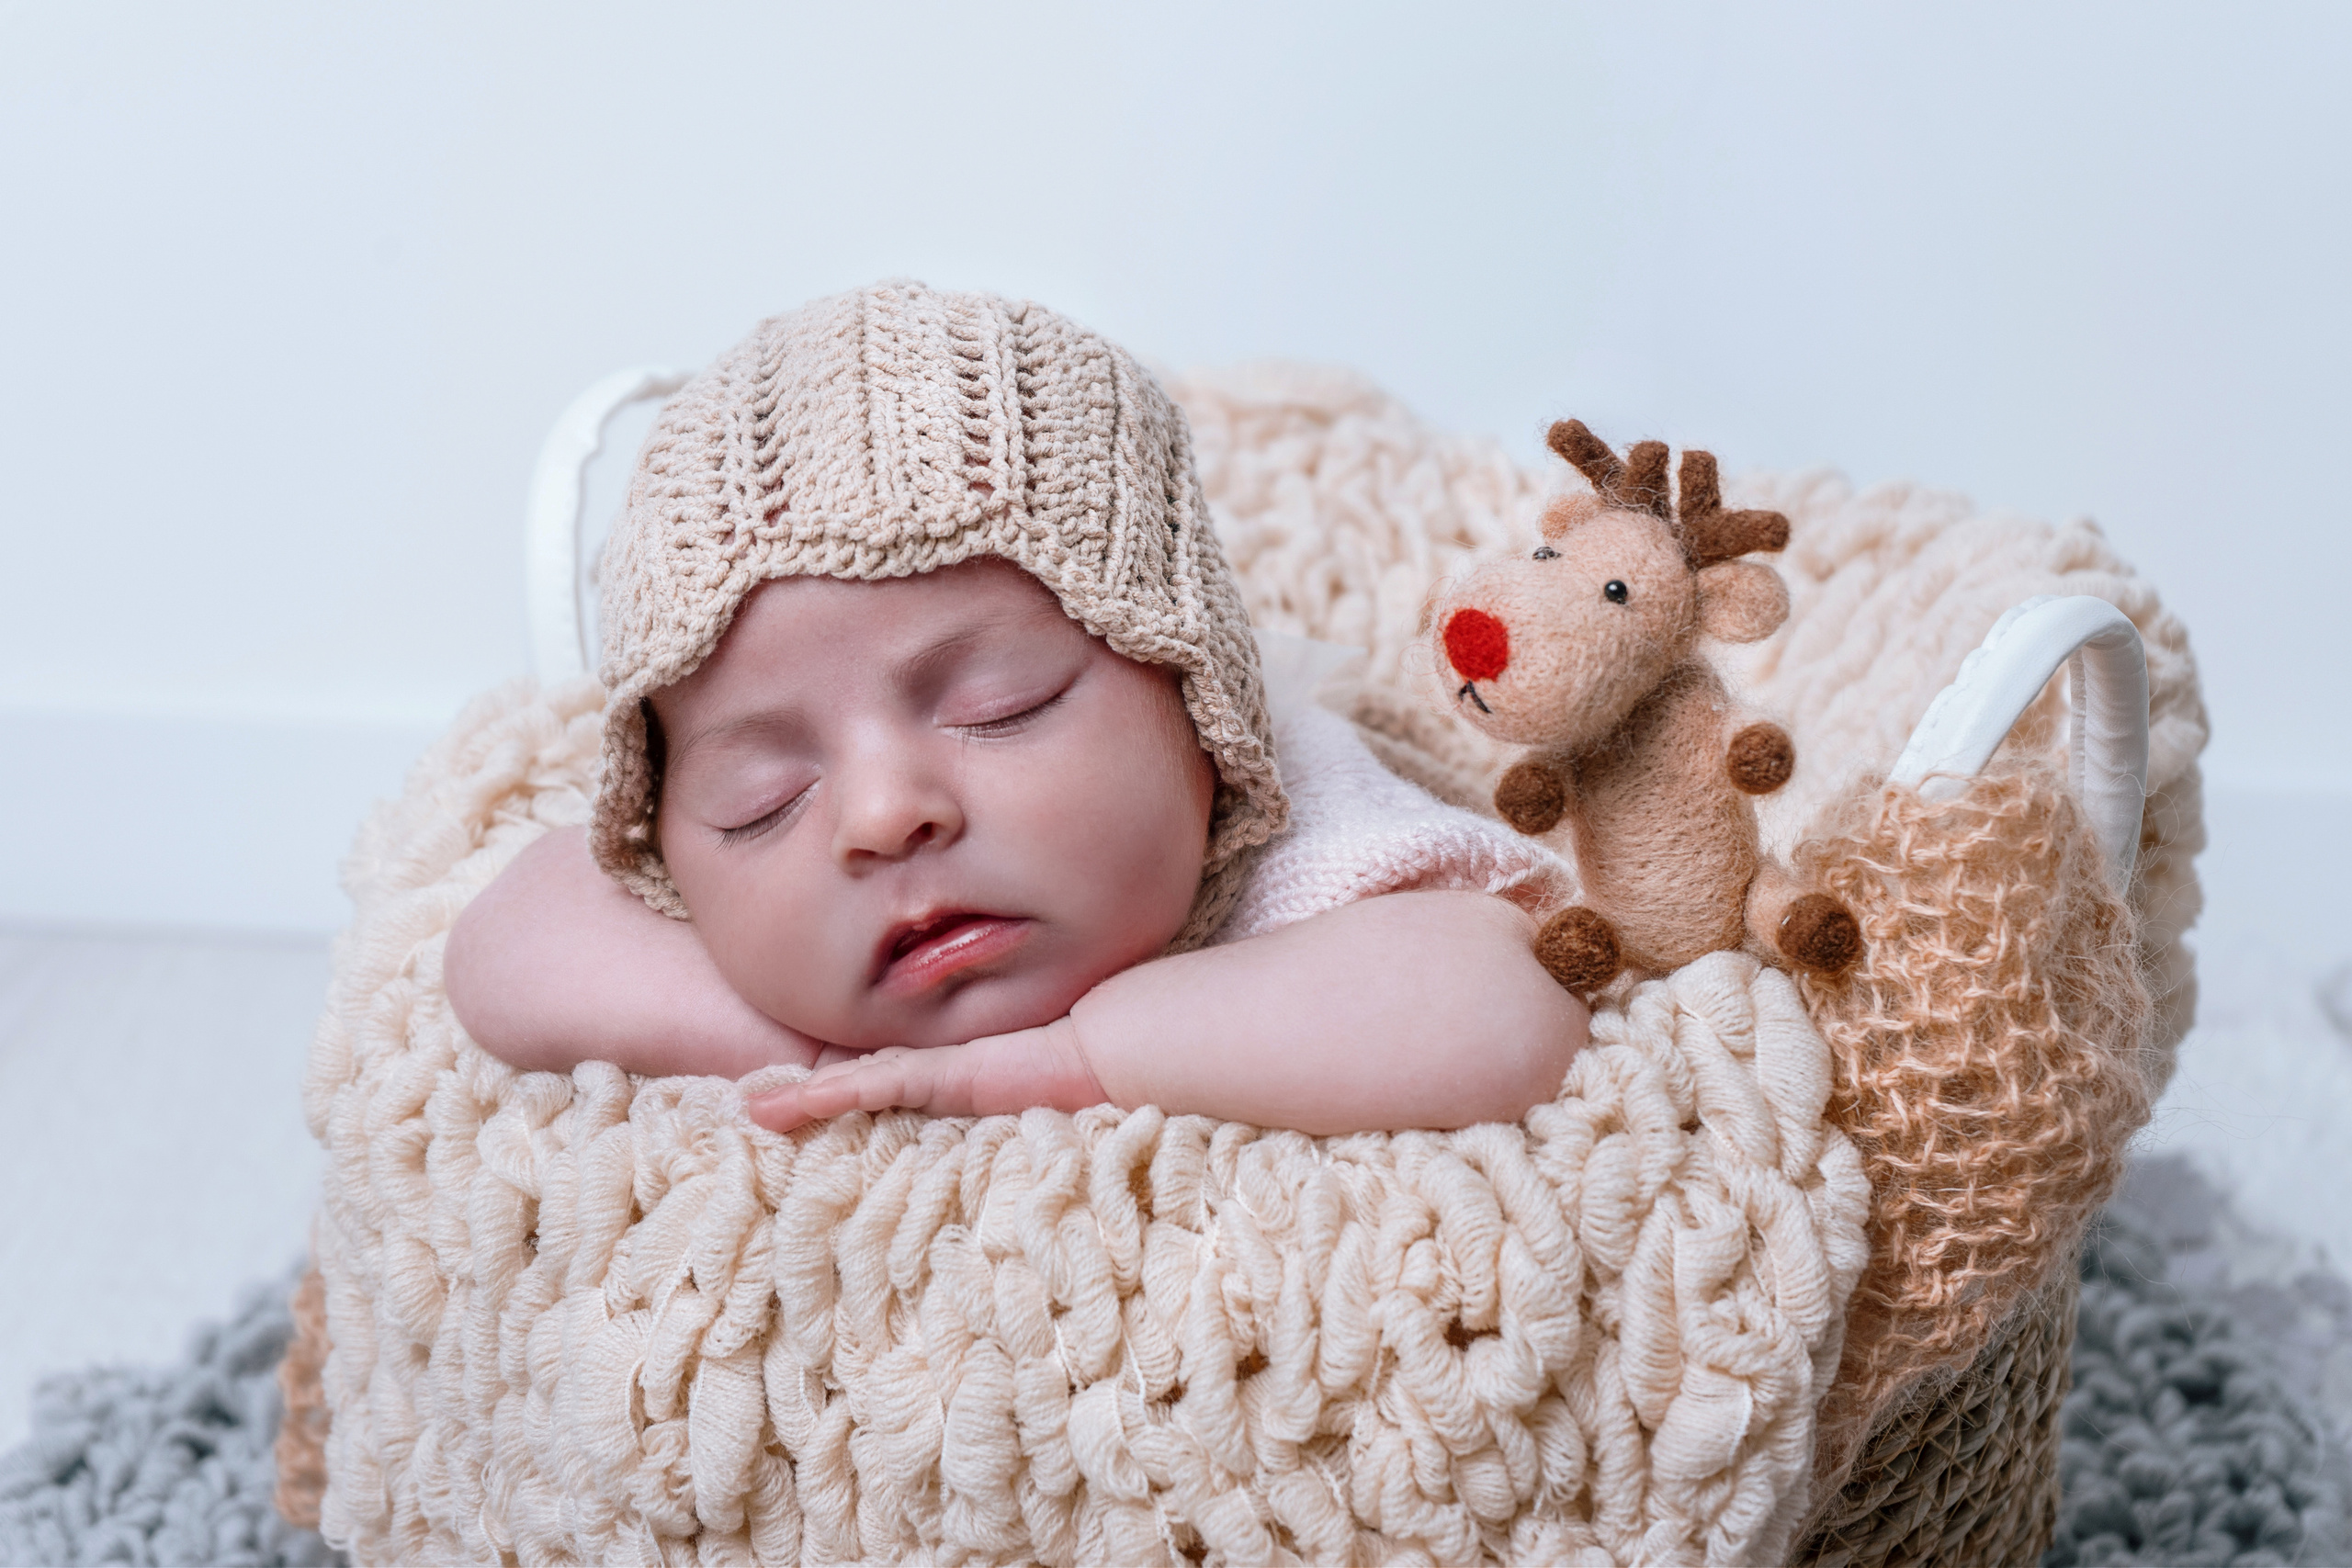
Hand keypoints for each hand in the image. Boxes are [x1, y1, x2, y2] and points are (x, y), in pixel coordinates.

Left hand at [745, 1016, 1107, 1131]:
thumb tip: (1020, 1167)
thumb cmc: (1088, 1081)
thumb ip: (1015, 1115)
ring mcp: (939, 1067)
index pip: (893, 1081)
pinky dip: (829, 1093)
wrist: (1113, 1052)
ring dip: (804, 1096)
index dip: (849, 1087)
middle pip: (863, 1077)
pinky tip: (789, 1104)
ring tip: (753, 1109)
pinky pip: (874, 1083)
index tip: (807, 1101)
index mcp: (959, 1078)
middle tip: (759, 1104)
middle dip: (812, 1090)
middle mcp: (941, 1068)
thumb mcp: (1038, 1108)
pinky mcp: (942, 1073)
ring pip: (856, 1080)